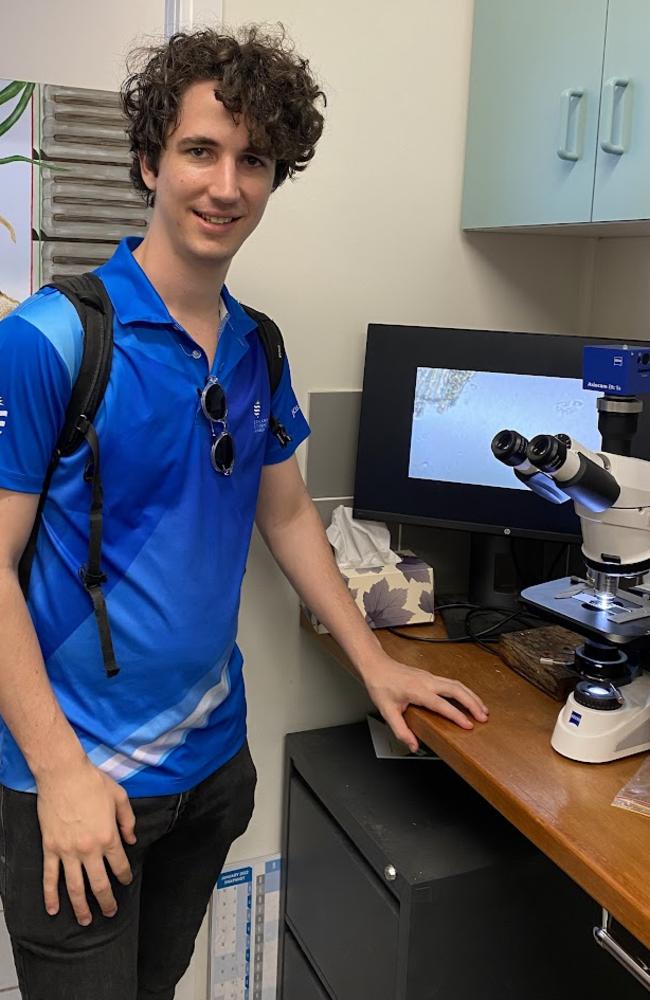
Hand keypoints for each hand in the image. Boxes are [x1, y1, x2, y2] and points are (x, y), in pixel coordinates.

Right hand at [36, 758, 136, 925]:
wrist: (64, 774)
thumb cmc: (92, 782)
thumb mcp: (120, 797)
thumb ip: (128, 820)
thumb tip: (132, 839)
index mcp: (108, 836)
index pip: (119, 865)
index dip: (124, 876)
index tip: (125, 882)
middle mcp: (89, 849)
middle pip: (99, 884)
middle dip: (106, 902)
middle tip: (110, 913)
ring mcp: (68, 851)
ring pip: (75, 887)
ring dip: (81, 907)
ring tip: (86, 921)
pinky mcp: (51, 848)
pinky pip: (49, 877)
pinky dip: (51, 896)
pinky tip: (53, 910)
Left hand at [362, 653, 488, 752]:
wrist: (376, 665)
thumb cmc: (380, 685)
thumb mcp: (386, 711)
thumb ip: (401, 730)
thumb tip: (413, 745)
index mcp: (417, 690)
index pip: (442, 704)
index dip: (456, 715)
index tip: (468, 725)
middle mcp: (427, 681)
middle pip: (456, 689)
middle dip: (473, 703)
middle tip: (484, 717)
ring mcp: (430, 677)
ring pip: (457, 684)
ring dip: (471, 696)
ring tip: (483, 709)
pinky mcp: (430, 676)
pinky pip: (452, 682)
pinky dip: (464, 691)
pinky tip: (469, 698)